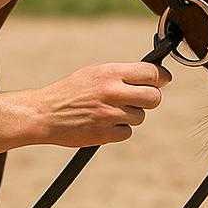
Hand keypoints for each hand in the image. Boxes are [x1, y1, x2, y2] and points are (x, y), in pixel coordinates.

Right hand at [22, 61, 172, 147]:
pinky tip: (103, 123)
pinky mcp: (106, 134)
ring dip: (131, 115)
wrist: (44, 114)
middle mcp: (112, 92)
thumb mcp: (93, 73)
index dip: (161, 78)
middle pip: (153, 97)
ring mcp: (110, 114)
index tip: (162, 80)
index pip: (151, 73)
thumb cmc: (70, 92)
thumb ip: (121, 74)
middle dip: (151, 99)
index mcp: (110, 73)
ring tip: (110, 111)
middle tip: (141, 99)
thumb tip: (152, 76)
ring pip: (140, 117)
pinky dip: (119, 130)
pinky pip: (127, 132)